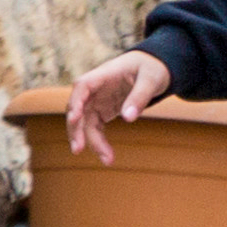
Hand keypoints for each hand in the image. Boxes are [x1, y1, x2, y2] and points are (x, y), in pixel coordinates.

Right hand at [62, 49, 173, 163]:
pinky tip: (108, 156)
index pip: (82, 86)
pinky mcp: (102, 111)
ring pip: (84, 123)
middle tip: (78, 149)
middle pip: (77, 108)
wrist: (152, 67)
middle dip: (75, 128)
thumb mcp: (151, 80)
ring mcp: (96, 100)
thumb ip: (139, 97)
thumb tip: (128, 118)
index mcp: (103, 74)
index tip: (74, 118)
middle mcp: (94, 88)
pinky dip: (99, 142)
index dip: (75, 101)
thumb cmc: (151, 68)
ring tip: (107, 159)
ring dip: (91, 141)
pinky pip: (95, 128)